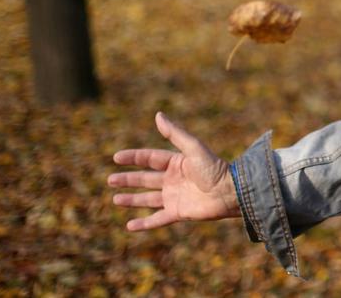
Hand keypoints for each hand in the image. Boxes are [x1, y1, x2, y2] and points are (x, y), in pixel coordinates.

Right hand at [108, 111, 239, 230]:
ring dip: (132, 200)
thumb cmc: (214, 168)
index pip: (150, 159)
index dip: (134, 158)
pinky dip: (143, 223)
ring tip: (115, 199)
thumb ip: (175, 134)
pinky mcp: (178, 213)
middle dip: (128, 179)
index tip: (116, 157)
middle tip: (110, 179)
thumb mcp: (193, 148)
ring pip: (148, 199)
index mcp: (178, 163)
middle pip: (146, 179)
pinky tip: (129, 226)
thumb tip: (158, 115)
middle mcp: (174, 180)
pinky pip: (157, 219)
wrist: (230, 191)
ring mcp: (175, 197)